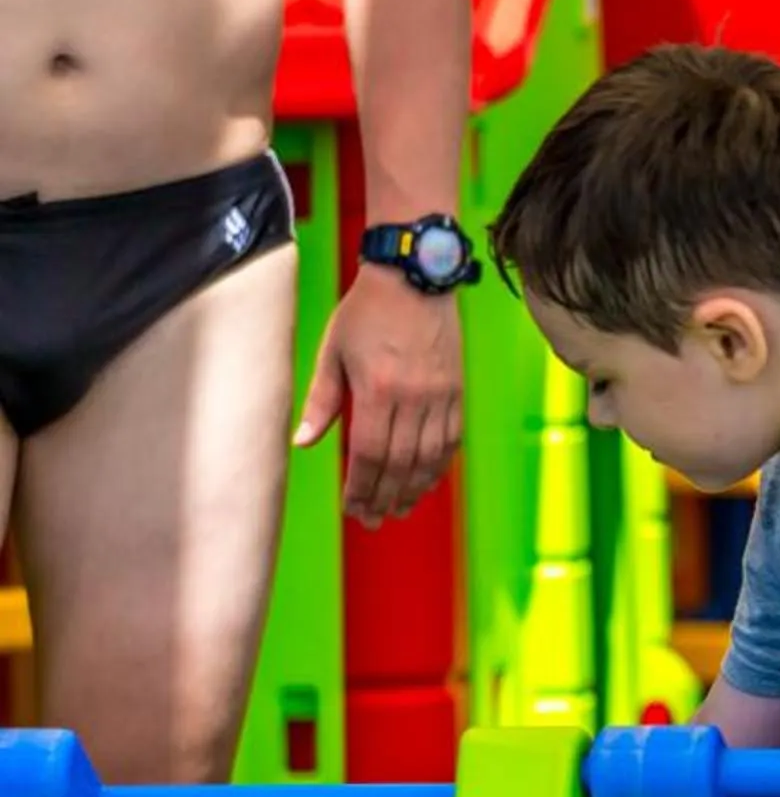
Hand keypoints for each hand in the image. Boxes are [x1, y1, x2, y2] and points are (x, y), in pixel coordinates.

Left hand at [295, 268, 463, 523]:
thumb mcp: (332, 351)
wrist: (416, 276)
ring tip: (401, 508)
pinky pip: (452, 439)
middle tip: (375, 520)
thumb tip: (304, 443)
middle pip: (400, 464)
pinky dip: (439, 465)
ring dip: (414, 489)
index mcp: (378, 390)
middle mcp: (414, 398)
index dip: (361, 488)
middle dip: (386, 497)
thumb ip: (322, 401)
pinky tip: (428, 480)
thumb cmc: (367, 311)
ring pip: (430, 458)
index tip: (354, 508)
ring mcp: (441, 395)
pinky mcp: (458, 390)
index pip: (369, 454)